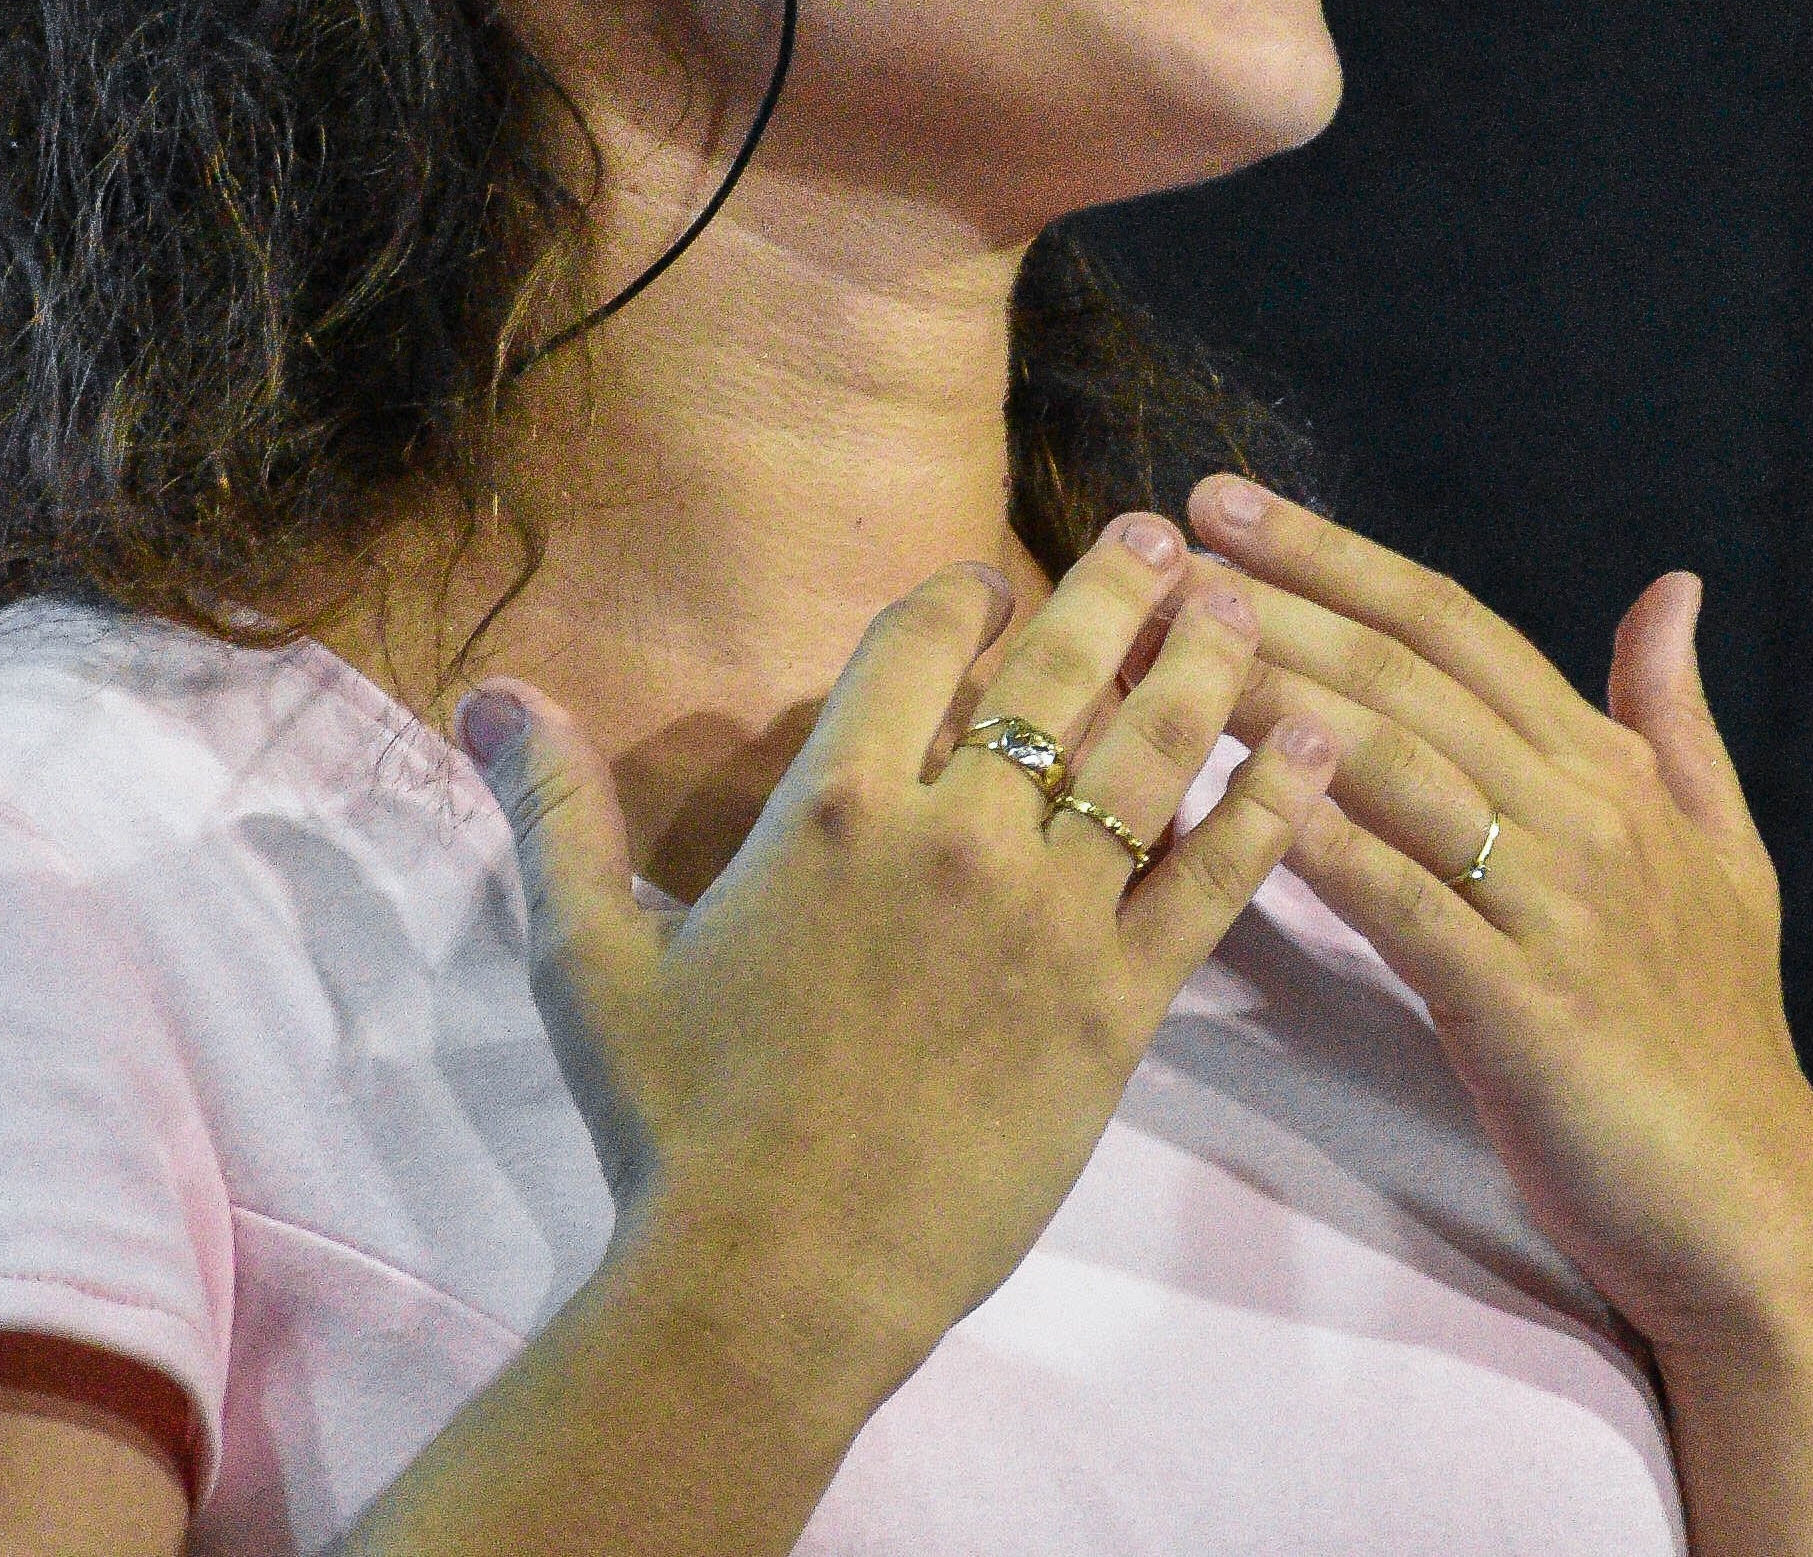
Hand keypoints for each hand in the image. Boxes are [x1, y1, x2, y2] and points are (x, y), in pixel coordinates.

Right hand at [460, 514, 1337, 1411]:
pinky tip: (1315, 752)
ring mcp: (1049, 915)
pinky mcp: (1120, 1005)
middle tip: (1168, 538)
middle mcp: (955, 832)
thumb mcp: (596, 957)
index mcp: (835, 801)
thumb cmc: (680, 1120)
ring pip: (1153, 754)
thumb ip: (560, 814)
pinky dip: (1273, 808)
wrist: (778, 1274)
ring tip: (1246, 614)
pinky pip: (1215, 883)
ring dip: (1208, 669)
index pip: (923, 643)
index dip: (967, 594)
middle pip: (1061, 670)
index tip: (998, 578)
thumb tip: (497, 694)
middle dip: (1120, 587)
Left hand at [1183, 477, 1812, 1367]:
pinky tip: (1248, 809)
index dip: (1337, 556)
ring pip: (1403, 771)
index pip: (1454, 626)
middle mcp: (1586, 817)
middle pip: (1412, 677)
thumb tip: (1673, 586)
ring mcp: (1562, 910)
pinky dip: (1334, 852)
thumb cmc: (1714, 1034)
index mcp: (1610, 771)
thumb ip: (1676, 719)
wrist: (1749, 1207)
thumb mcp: (1719, 854)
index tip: (1227, 499)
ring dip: (1284, 702)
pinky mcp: (1531, 1012)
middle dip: (1283, 601)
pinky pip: (1414, 912)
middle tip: (1165, 549)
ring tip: (1176, 652)